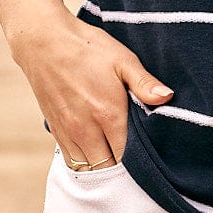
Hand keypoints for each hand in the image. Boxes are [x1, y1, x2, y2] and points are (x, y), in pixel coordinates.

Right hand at [10, 13, 173, 168]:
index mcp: (108, 114)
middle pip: (107, 168)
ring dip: (102, 168)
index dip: (140, 162)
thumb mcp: (122, 59)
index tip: (151, 159)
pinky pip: (70, 160)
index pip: (127, 157)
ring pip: (87, 168)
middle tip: (137, 164)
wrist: (44, 42)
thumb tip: (168, 97)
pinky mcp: (55, 130)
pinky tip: (96, 153)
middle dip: (122, 170)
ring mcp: (68, 133)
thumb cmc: (87, 48)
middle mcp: (86, 130)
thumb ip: (144, 83)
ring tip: (116, 161)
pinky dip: (84, 163)